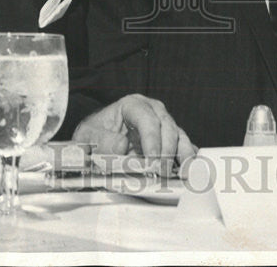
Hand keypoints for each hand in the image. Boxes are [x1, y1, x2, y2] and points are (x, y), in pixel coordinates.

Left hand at [73, 94, 195, 168]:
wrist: (96, 140)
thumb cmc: (95, 135)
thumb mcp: (89, 136)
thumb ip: (103, 140)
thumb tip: (121, 145)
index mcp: (133, 105)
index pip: (147, 119)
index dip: (152, 140)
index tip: (151, 160)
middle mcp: (152, 111)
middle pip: (166, 126)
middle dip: (166, 151)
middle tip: (161, 171)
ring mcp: (162, 125)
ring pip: (179, 135)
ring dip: (182, 154)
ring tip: (182, 171)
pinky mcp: (168, 140)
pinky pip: (182, 146)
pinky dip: (186, 157)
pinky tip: (187, 168)